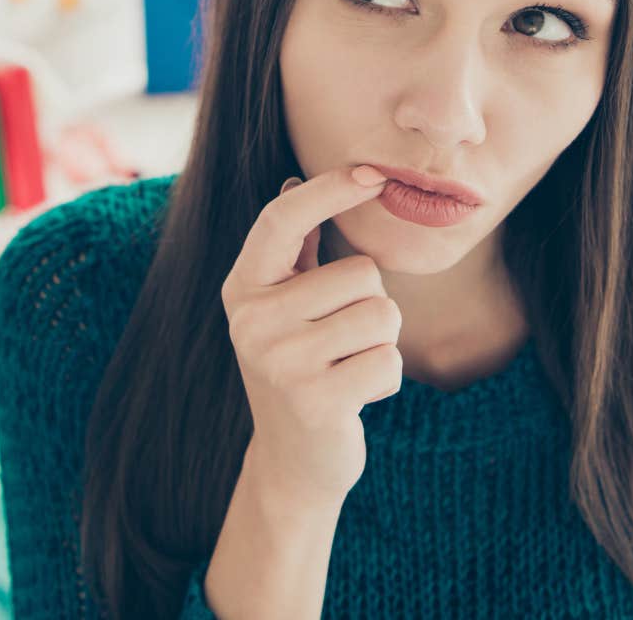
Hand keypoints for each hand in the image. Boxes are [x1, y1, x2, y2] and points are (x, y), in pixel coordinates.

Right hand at [220, 164, 402, 506]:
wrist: (292, 459)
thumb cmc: (298, 366)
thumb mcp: (284, 306)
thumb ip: (292, 249)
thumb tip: (291, 180)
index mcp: (243, 288)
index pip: (281, 219)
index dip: (329, 189)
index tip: (374, 173)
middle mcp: (251, 321)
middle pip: (360, 273)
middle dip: (371, 304)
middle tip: (341, 340)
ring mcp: (279, 363)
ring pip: (382, 316)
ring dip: (382, 343)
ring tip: (348, 365)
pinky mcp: (315, 402)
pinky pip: (390, 362)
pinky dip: (386, 378)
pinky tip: (355, 395)